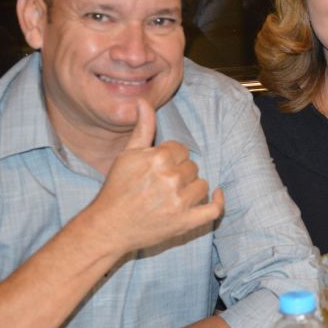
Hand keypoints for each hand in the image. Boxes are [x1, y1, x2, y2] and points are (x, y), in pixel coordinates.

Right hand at [87, 99, 224, 255]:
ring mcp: (180, 202)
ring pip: (201, 185)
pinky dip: (218, 201)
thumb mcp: (127, 155)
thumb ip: (142, 128)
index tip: (158, 168)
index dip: (170, 158)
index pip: (181, 150)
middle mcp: (171, 179)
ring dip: (191, 188)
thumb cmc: (117, 189)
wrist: (109, 226)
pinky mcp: (186, 222)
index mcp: (158, 158)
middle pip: (192, 167)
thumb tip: (143, 101)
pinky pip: (214, 210)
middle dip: (179, 172)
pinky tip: (217, 193)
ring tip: (171, 195)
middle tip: (160, 184)